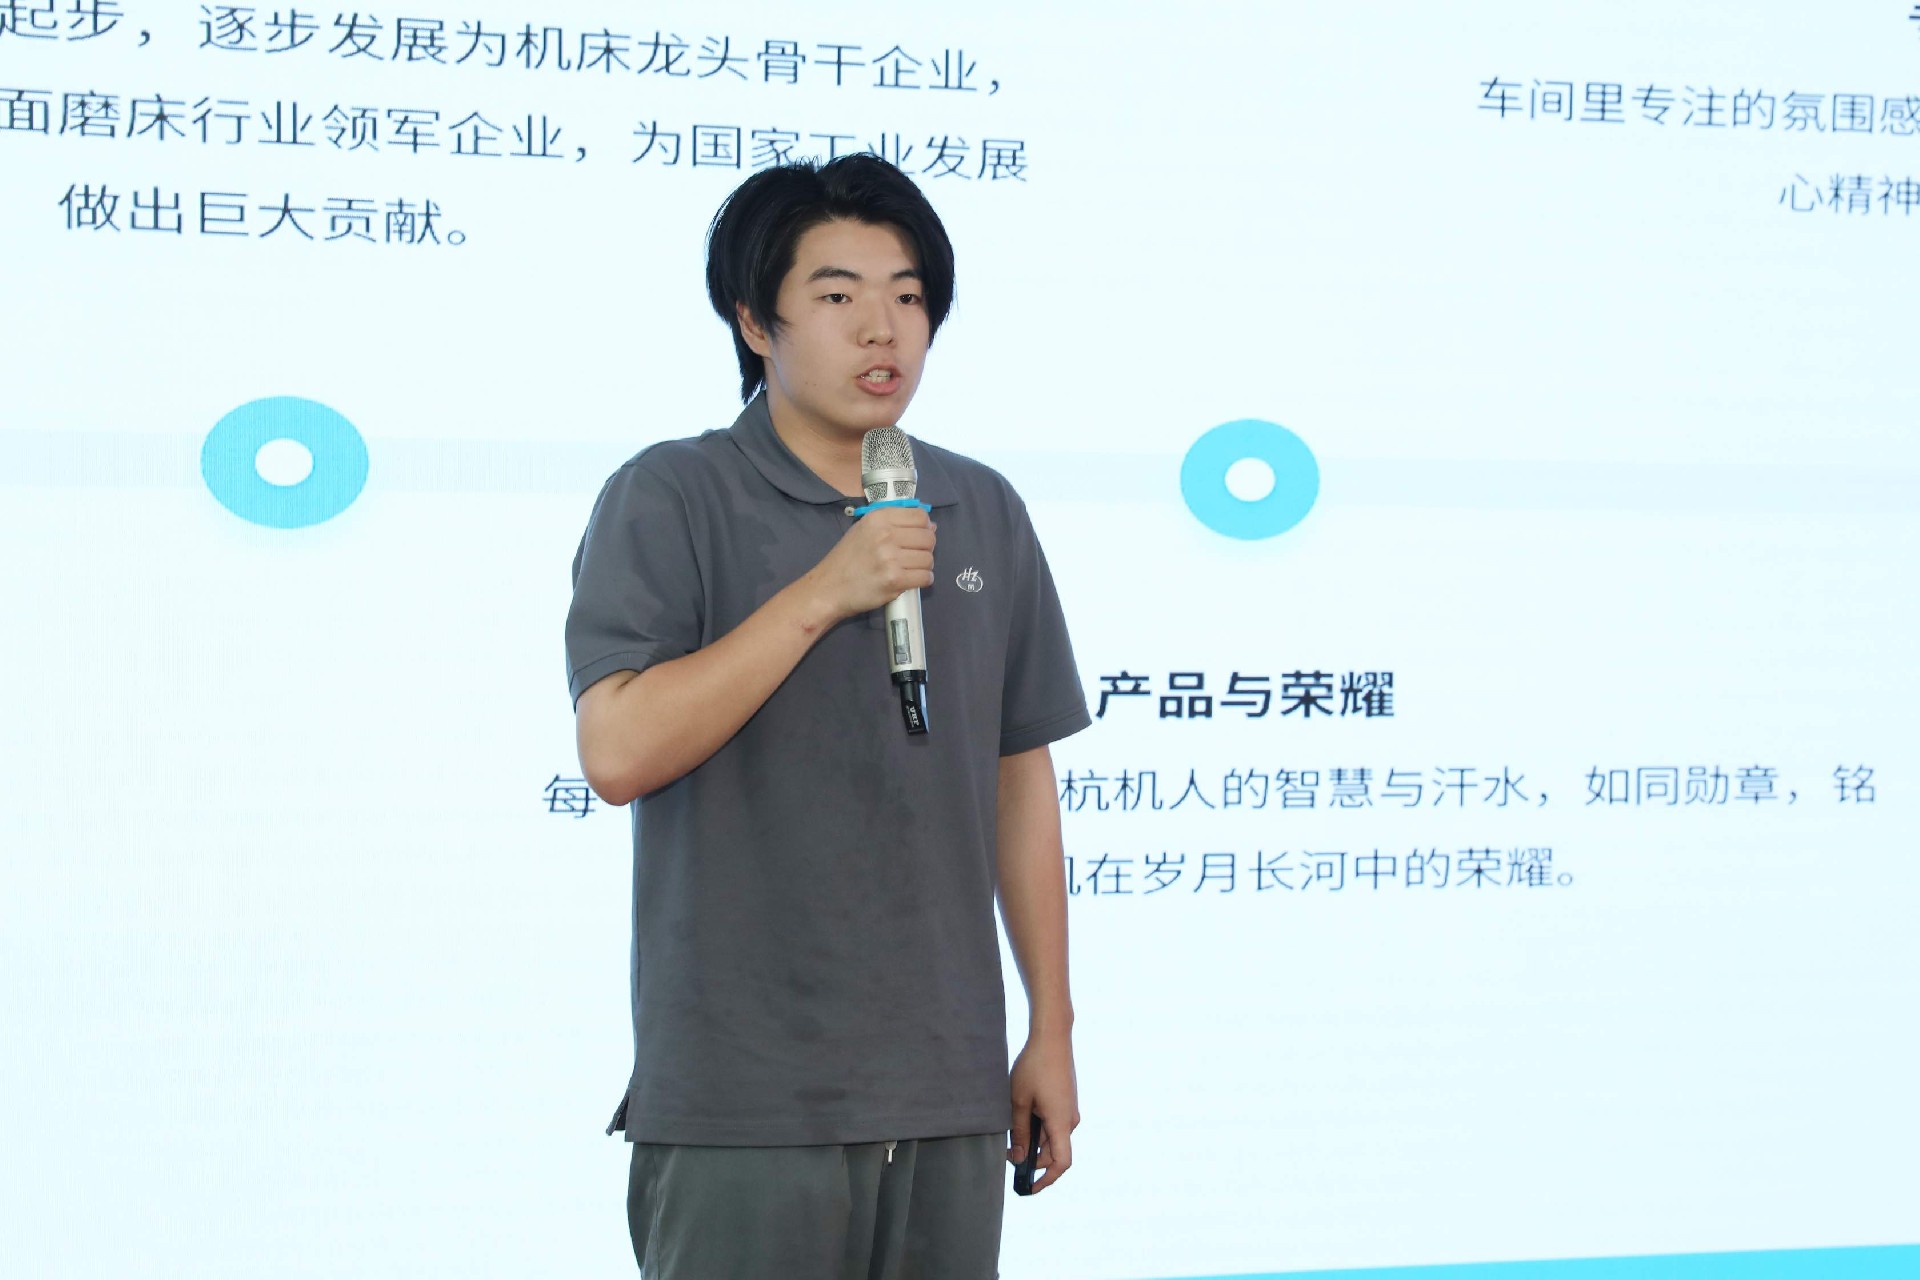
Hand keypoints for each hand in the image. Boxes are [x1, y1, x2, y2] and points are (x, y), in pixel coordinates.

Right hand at [803, 507, 935, 620]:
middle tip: (914, 556)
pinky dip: (923, 580)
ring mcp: (891, 558)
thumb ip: (894, 524)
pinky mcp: (895, 580)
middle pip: (928, 538)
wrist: (829, 587)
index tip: (919, 536)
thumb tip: (931, 526)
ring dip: (924, 566)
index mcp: (879, 518)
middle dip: (926, 548)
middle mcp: (886, 535)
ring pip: (928, 559)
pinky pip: (925, 577)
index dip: (925, 527)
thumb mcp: (864, 529)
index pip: (920, 516)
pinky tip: (911, 580)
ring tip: (910, 569)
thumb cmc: (847, 559)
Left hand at [1008, 1029, 1078, 1193]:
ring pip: (1052, 1137)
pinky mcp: (1066, 1101)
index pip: (1061, 1163)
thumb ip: (1019, 1132)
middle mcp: (1070, 1119)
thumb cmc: (1034, 1067)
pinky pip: (1054, 1123)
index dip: (1047, 1179)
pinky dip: (1039, 1128)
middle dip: (1032, 1159)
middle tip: (1007, 1154)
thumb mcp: (1019, 1101)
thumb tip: (1019, 1157)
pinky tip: (1023, 1116)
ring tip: (1012, 1132)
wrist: (1053, 1037)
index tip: (1030, 1187)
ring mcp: (1070, 1110)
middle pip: (1053, 1151)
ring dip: (1034, 1141)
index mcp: (1060, 1122)